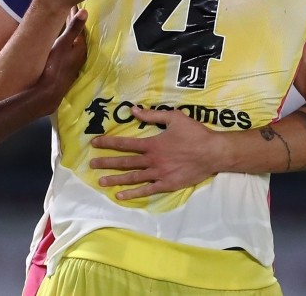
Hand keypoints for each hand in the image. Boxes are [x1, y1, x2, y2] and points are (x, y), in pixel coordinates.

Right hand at [36, 9, 87, 110]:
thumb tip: (85, 11)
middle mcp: (79, 53)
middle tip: (69, 8)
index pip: (79, 25)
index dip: (75, 14)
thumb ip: (74, 28)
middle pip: (76, 33)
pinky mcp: (66, 65)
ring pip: (72, 40)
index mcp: (80, 46)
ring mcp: (73, 60)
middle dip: (73, 21)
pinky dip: (65, 39)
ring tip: (64, 21)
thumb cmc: (55, 65)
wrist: (49, 90)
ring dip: (69, 30)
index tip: (72, 2)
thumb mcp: (63, 44)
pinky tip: (60, 39)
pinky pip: (67, 47)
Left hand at [89, 107, 226, 199]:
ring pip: (133, 177)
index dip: (108, 143)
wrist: (213, 153)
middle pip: (125, 162)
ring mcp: (159, 174)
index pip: (125, 144)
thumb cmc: (195, 133)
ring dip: (116, 180)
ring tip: (101, 182)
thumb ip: (152, 115)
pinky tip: (120, 195)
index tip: (95, 144)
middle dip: (107, 163)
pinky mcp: (167, 185)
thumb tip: (133, 110)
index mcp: (152, 144)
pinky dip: (133, 193)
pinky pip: (147, 190)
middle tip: (92, 165)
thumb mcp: (174, 118)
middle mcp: (152, 160)